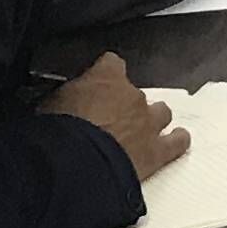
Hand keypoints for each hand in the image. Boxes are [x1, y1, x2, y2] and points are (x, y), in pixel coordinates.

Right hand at [41, 52, 187, 180]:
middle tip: (109, 119)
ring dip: (152, 120)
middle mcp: (132, 95)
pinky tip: (177, 141)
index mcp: (105, 77)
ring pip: (161, 113)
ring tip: (142, 129)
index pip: (111, 63)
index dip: (105, 74)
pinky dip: (177, 142)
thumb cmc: (58, 132)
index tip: (96, 83)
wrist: (76, 164)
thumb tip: (57, 102)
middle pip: (135, 93)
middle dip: (125, 104)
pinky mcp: (156, 151)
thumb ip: (61, 98)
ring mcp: (148, 123)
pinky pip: (176, 143)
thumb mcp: (49, 104)